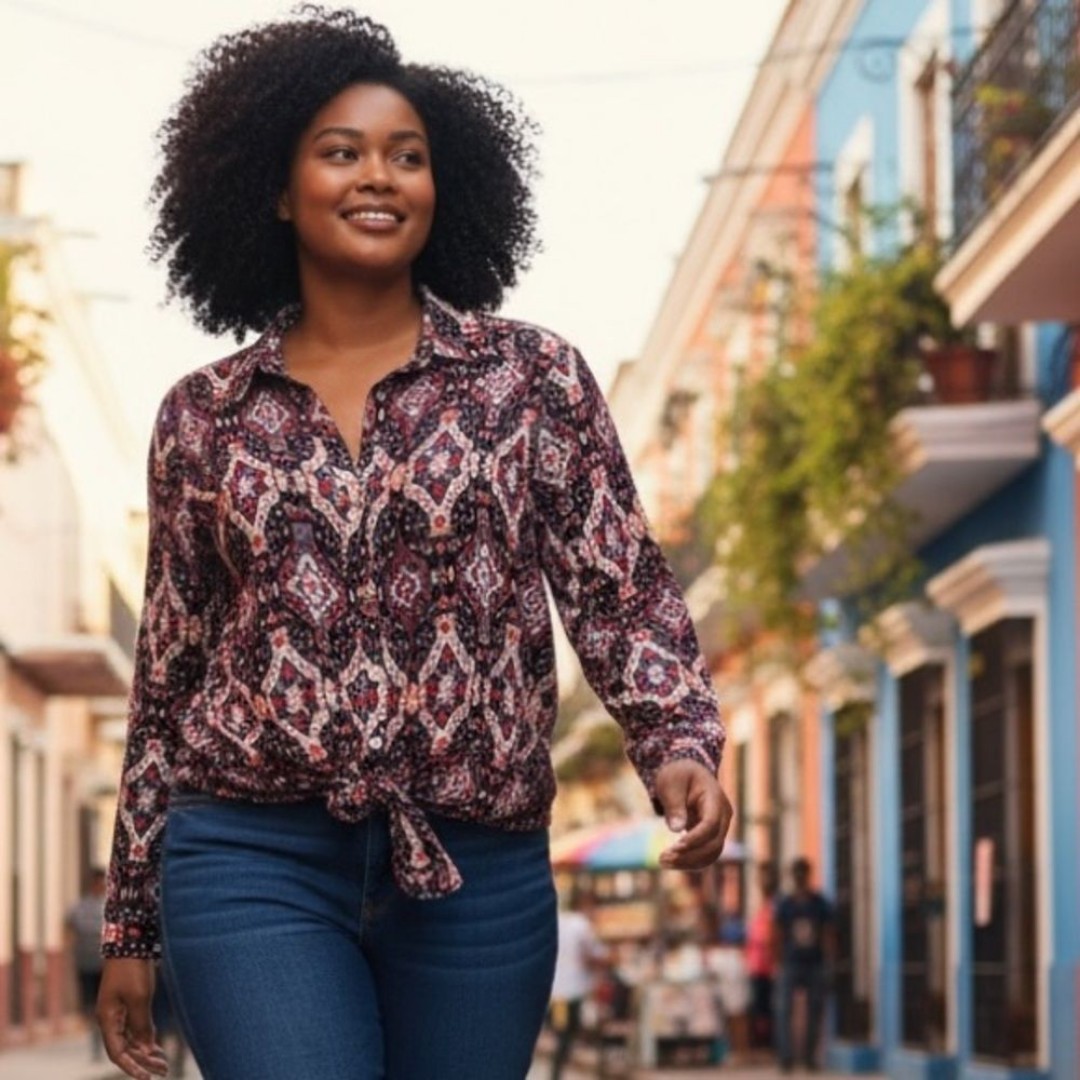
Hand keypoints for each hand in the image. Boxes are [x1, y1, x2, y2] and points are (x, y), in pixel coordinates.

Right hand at [97, 957, 168, 1078]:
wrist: (130, 942)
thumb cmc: (132, 969)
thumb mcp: (139, 998)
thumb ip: (141, 1024)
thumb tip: (146, 1046)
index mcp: (107, 1019)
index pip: (117, 1053)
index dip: (132, 1067)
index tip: (146, 1078)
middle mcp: (110, 1018)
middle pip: (125, 1048)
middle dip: (143, 1062)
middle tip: (163, 1071)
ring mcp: (119, 1011)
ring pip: (131, 1039)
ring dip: (146, 1052)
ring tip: (164, 1063)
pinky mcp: (128, 1003)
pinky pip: (135, 1027)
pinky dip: (146, 1038)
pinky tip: (157, 1047)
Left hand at [654, 759, 732, 870]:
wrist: (686, 774)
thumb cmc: (677, 775)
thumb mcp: (671, 783)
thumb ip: (674, 804)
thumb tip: (676, 829)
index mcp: (715, 798)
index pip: (710, 824)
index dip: (695, 838)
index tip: (675, 846)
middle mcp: (723, 815)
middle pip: (714, 843)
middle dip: (689, 855)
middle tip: (662, 858)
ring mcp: (720, 827)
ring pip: (712, 854)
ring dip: (689, 862)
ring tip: (663, 862)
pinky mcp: (712, 836)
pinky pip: (706, 854)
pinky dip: (690, 861)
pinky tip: (671, 862)